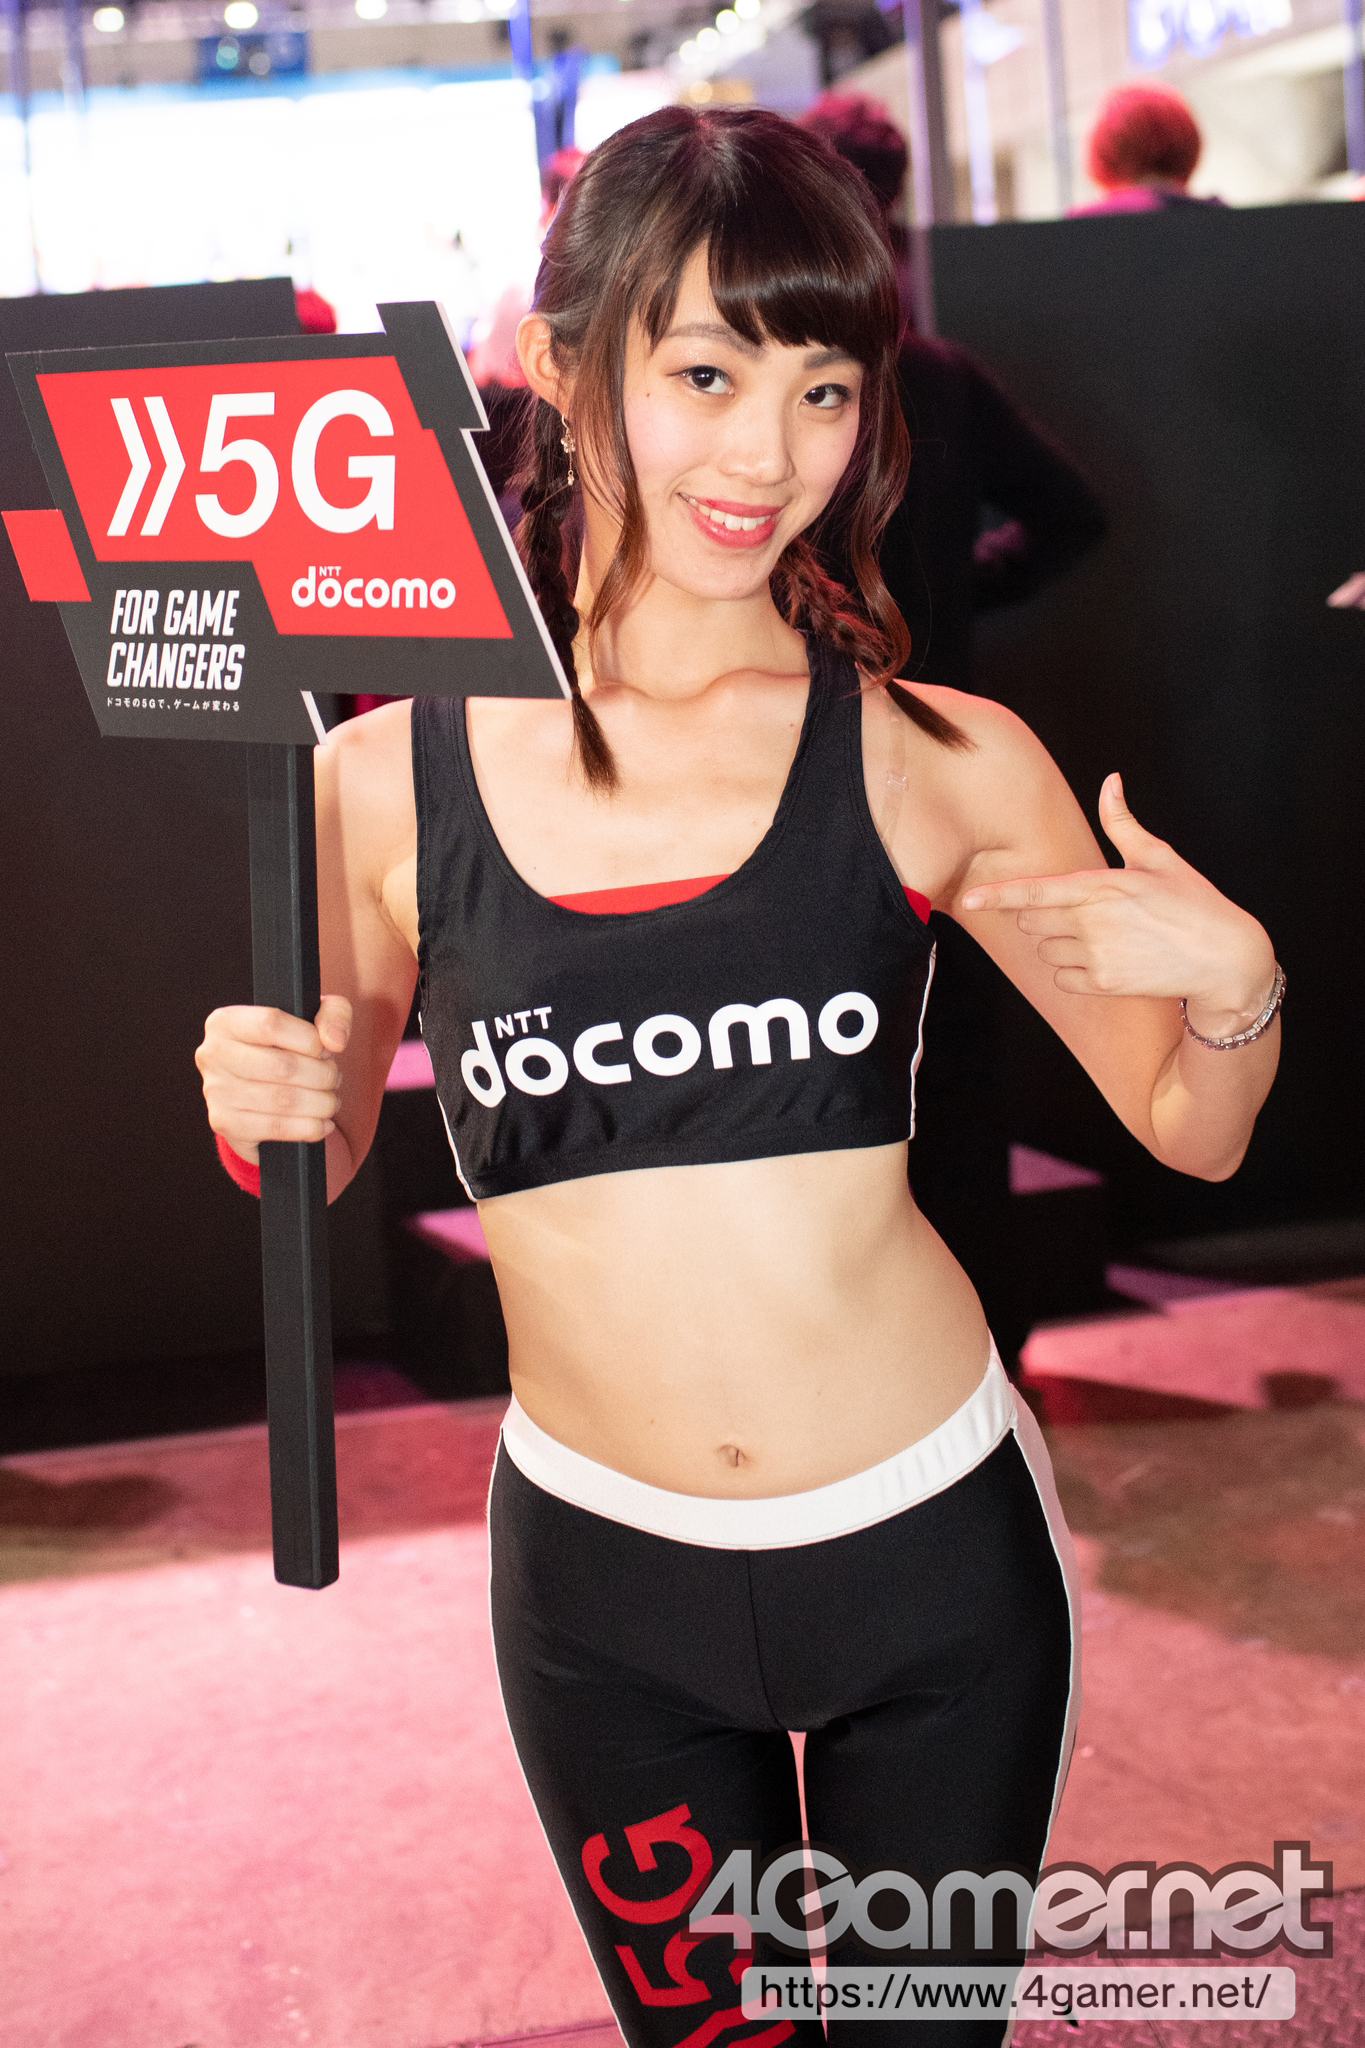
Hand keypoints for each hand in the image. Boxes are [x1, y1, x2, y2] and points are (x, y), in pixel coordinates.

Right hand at [195, 995, 351, 1162]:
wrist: (258, 1086)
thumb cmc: (287, 1046)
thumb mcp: (313, 1016)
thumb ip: (334, 1014)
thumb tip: (334, 1041)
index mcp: (226, 1021)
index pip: (272, 1023)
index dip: (310, 1040)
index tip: (325, 1051)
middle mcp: (213, 1053)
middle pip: (283, 1067)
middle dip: (323, 1076)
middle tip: (333, 1079)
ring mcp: (215, 1091)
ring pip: (284, 1100)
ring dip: (321, 1104)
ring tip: (329, 1100)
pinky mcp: (225, 1123)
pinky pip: (277, 1128)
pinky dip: (310, 1128)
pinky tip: (321, 1123)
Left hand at [959, 774, 1276, 1036]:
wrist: (1225, 960)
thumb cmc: (1193, 903)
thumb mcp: (1159, 858)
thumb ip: (1123, 823)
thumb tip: (1111, 781)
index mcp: (1101, 886)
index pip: (1034, 893)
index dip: (997, 896)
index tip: (969, 898)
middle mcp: (1093, 922)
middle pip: (1031, 922)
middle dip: (1043, 917)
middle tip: (1081, 913)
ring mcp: (1097, 955)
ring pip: (1047, 951)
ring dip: (1061, 944)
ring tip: (1103, 938)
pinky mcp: (1104, 984)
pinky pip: (1063, 979)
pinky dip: (1074, 972)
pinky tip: (1106, 961)